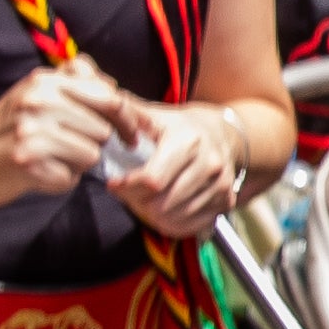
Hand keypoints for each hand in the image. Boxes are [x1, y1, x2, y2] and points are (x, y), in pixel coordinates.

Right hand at [0, 59, 129, 210]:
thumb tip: (113, 84)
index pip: (109, 97)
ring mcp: (30, 129)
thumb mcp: (36, 97)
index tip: (130, 136)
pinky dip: (60, 181)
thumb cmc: (9, 132)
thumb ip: (73, 85)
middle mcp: (37, 100)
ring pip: (91, 155)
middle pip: (103, 130)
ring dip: (77, 164)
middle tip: (67, 149)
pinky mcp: (27, 160)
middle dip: (94, 145)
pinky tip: (39, 173)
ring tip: (50, 159)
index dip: (127, 120)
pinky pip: (71, 176)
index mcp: (44, 81)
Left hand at [105, 101, 250, 238]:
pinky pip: (190, 226)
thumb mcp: (153, 114)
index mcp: (189, 141)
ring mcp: (221, 184)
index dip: (127, 187)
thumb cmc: (178, 126)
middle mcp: (210, 164)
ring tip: (145, 199)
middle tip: (129, 191)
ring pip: (174, 217)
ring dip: (152, 213)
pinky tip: (162, 209)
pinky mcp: (226, 201)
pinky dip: (170, 223)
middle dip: (137, 201)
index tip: (113, 183)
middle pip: (161, 203)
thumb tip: (102, 102)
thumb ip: (126, 110)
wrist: (221, 133)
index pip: (153, 180)